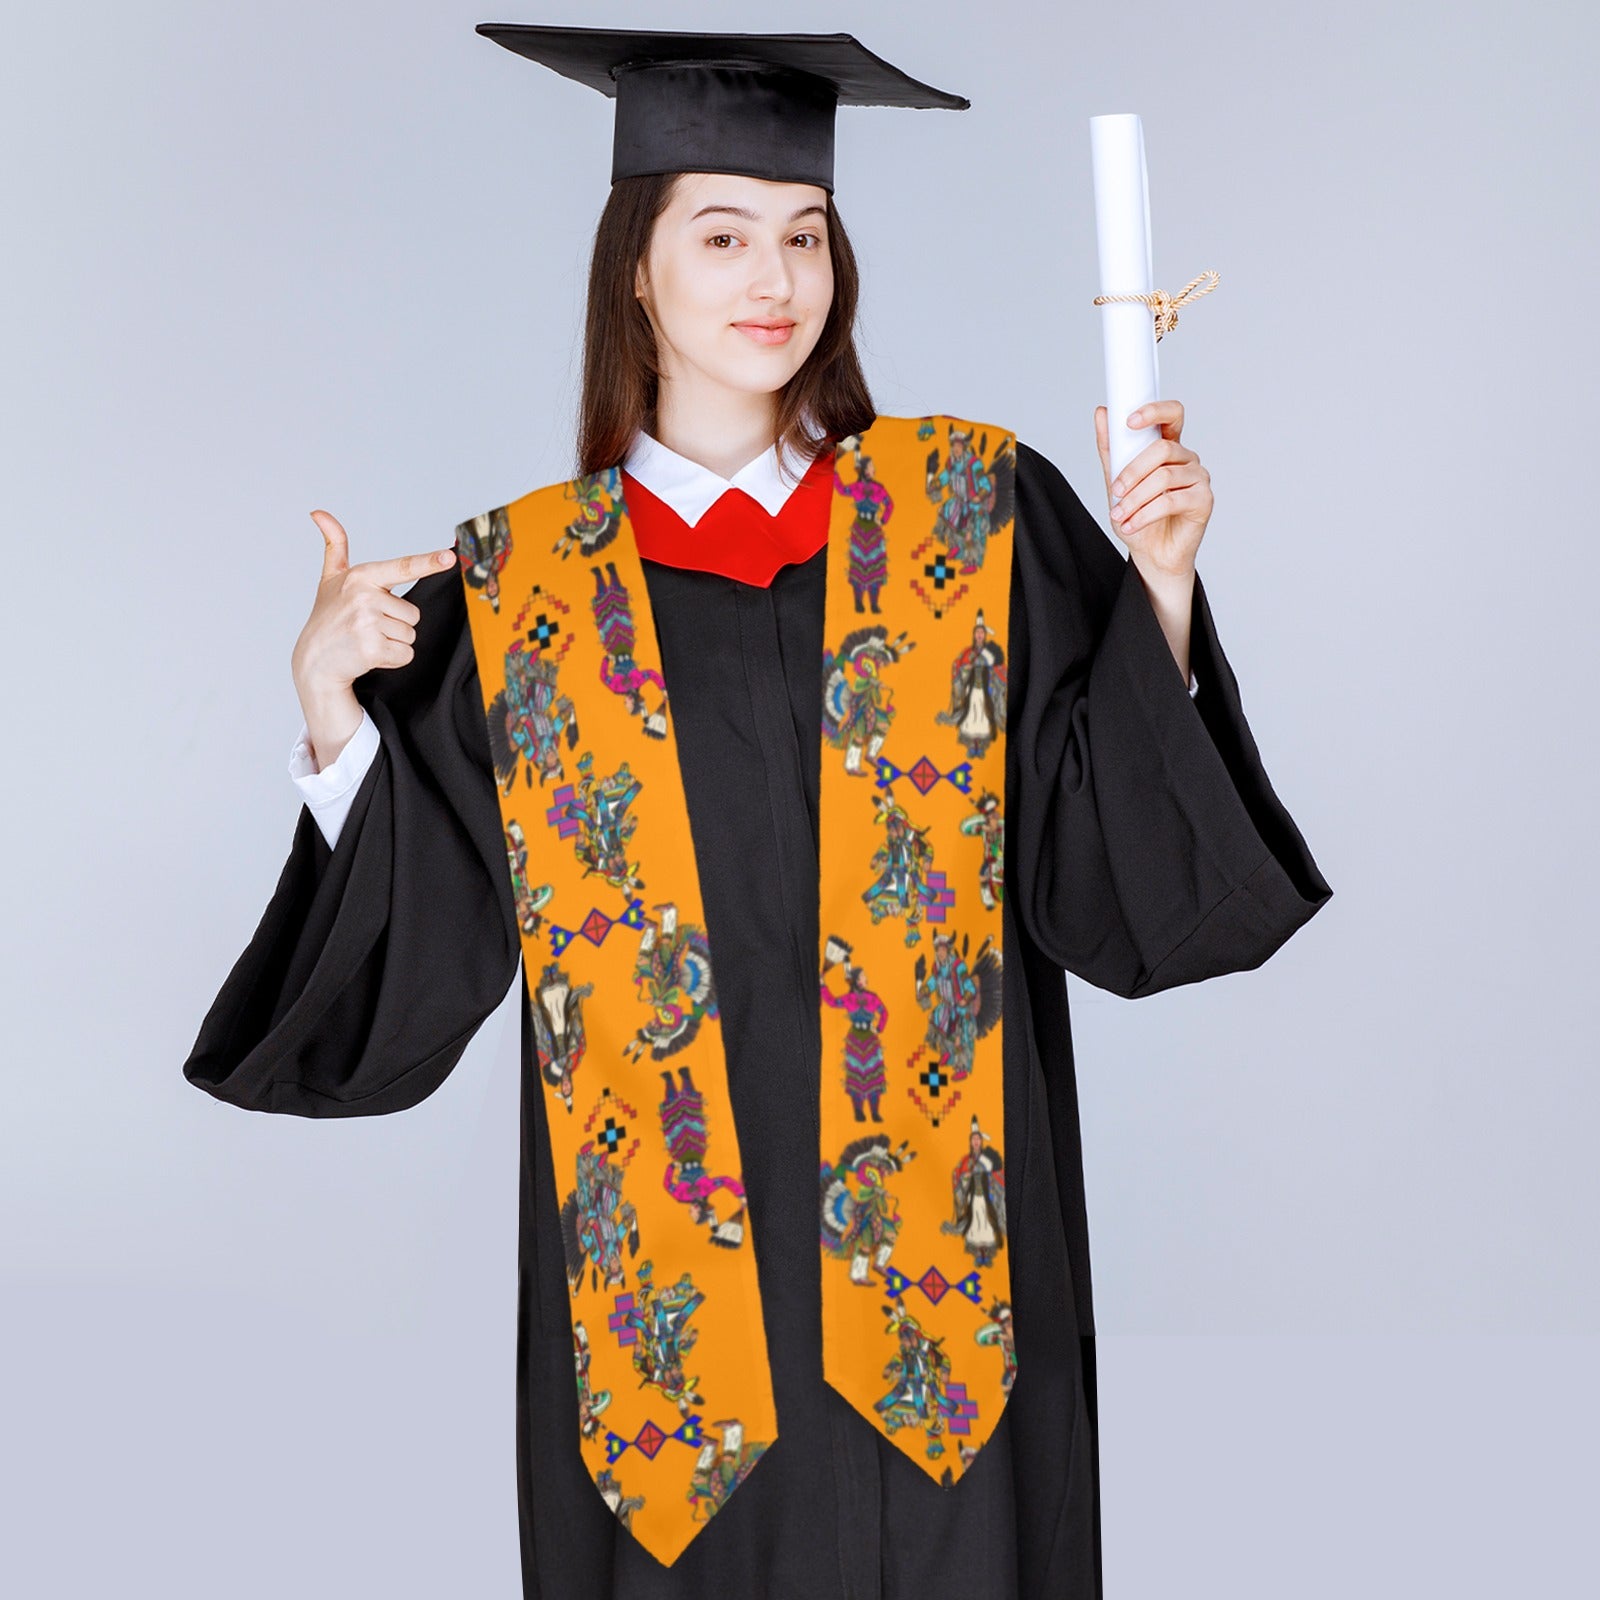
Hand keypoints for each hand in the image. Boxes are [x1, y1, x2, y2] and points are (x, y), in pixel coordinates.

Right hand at [291, 509, 456, 706]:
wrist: (314, 661)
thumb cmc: (328, 618)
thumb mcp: (330, 579)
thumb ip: (334, 546)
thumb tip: (318, 512)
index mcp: (361, 577)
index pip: (403, 568)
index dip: (429, 562)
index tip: (450, 557)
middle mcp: (364, 597)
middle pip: (413, 613)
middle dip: (396, 624)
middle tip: (369, 627)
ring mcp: (368, 623)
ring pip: (410, 634)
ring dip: (394, 642)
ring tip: (367, 639)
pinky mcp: (372, 648)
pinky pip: (406, 654)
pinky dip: (392, 659)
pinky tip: (370, 655)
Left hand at [1093, 400, 1212, 579]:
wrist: (1152, 554)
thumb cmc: (1138, 517)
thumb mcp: (1116, 483)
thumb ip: (1111, 449)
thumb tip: (1102, 413)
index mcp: (1168, 448)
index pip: (1172, 415)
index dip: (1155, 411)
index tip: (1129, 421)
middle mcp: (1186, 459)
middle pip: (1162, 450)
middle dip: (1132, 472)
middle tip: (1116, 491)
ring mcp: (1198, 478)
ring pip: (1164, 477)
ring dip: (1135, 499)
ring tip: (1120, 515)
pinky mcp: (1204, 500)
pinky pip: (1171, 500)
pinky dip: (1145, 514)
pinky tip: (1131, 525)